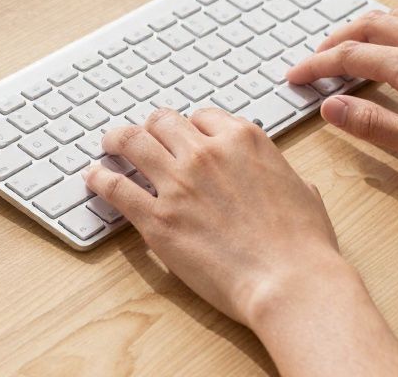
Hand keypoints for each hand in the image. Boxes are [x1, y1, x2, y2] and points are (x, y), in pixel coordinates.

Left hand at [82, 108, 348, 326]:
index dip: (191, 127)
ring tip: (109, 144)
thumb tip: (277, 177)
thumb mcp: (302, 190)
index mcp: (243, 140)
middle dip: (152, 127)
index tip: (184, 137)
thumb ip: (279, 174)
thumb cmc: (304, 244)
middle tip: (143, 136)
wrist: (290, 281)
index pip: (203, 117)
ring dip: (117, 140)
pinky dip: (100, 178)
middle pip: (163, 122)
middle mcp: (207, 152)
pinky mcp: (157, 218)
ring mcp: (178, 183)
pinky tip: (93, 177)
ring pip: (132, 142)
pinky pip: (116, 186)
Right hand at [286, 8, 397, 181]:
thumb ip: (372, 125)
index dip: (316, 66)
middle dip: (333, 40)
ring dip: (362, 28)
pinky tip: (393, 45)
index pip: (350, 57)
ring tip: (345, 49)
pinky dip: (391, 26)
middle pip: (367, 25)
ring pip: (394, 16)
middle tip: (313, 61)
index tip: (294, 76)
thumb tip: (331, 108)